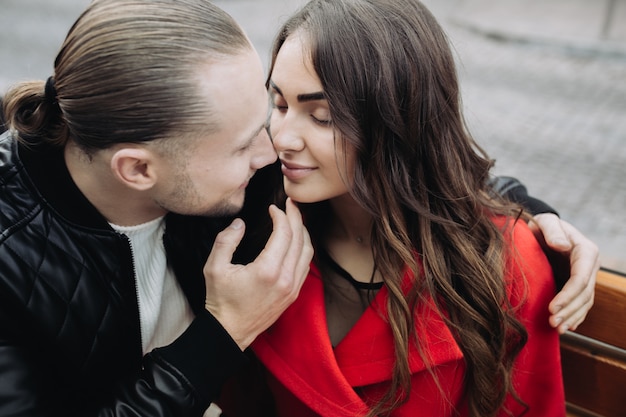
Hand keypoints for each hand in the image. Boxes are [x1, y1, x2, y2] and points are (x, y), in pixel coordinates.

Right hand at [203, 198, 312, 349]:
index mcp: (268, 270)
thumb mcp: (214, 268)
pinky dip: (304, 248)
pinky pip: (306, 265)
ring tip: (294, 218)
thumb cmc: (221, 301)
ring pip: (307, 252)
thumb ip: (226, 241)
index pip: (284, 233)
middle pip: (300, 239)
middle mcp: (285, 279)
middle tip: (290, 204)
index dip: (281, 215)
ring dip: (303, 232)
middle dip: (296, 217)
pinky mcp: (294, 294)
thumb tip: (239, 224)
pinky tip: (296, 240)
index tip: (273, 207)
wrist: (230, 331)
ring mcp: (293, 288)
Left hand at [529, 213, 598, 333]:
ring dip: (572, 317)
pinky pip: (580, 303)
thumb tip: (562, 245)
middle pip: (584, 294)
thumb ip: (552, 230)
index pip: (580, 279)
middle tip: (552, 323)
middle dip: (569, 310)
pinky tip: (567, 326)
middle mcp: (589, 266)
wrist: (541, 229)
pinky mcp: (577, 284)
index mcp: (586, 251)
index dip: (568, 296)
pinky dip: (575, 316)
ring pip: (584, 302)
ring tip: (557, 329)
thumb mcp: (546, 221)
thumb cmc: (542, 224)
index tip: (551, 308)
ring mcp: (585, 276)